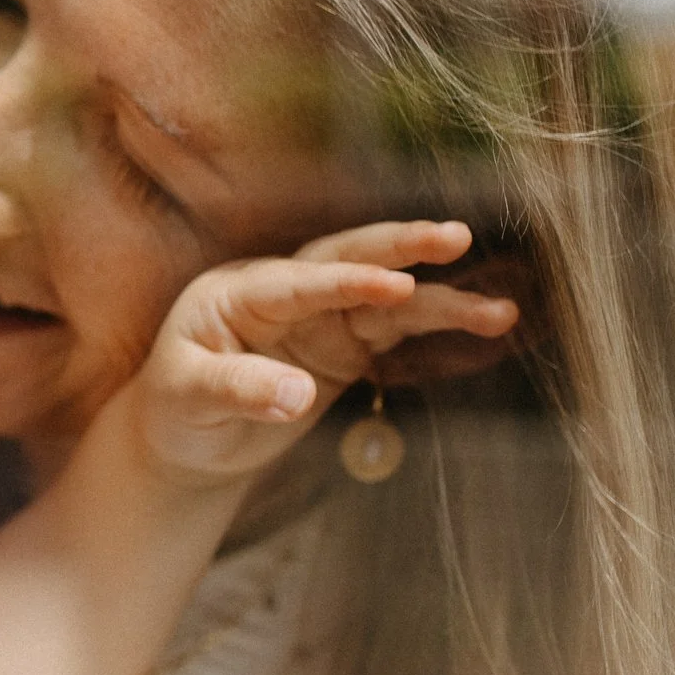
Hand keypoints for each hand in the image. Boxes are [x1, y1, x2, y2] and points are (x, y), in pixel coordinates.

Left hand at [134, 220, 518, 482]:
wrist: (184, 437)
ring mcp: (318, 317)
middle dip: (400, 248)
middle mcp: (282, 292)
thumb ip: (239, 390)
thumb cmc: (175, 410)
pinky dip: (436, 326)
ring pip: (385, 300)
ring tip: (499, 309)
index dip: (346, 282)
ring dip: (440, 299)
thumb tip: (298, 395)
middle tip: (455, 237)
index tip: (395, 283)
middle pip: (346, 260)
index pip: (297, 283)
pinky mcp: (344, 345)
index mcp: (236, 293)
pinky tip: (485, 323)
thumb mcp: (188, 399)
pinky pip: (396, 330)